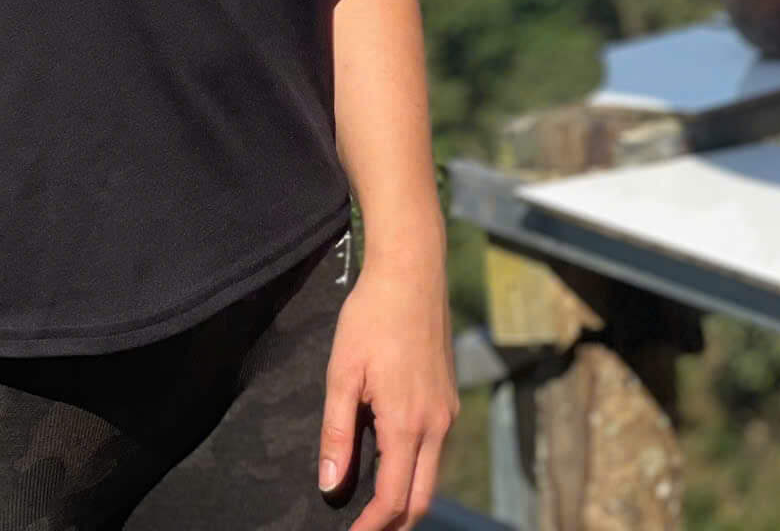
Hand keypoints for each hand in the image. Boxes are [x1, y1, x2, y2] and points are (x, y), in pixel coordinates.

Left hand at [316, 252, 458, 525]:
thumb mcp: (342, 373)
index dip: (373, 526)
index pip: (394, 498)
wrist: (412, 273)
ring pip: (432, 476)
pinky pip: (436, 450)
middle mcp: (437, 426)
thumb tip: (331, 485)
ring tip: (376, 504)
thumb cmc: (370, 318)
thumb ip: (337, 433)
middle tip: (367, 529)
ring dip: (407, 496)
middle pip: (421, 498)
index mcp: (408, 424)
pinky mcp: (449, 399)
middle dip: (396, 522)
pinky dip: (416, 469)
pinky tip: (392, 461)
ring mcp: (447, 413)